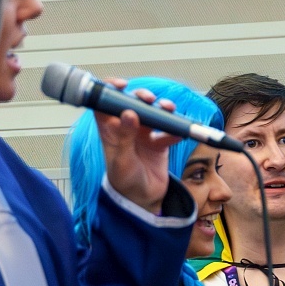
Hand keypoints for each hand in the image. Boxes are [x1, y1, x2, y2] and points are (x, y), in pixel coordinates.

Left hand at [98, 81, 178, 212]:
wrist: (143, 201)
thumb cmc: (124, 181)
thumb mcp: (122, 160)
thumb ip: (125, 137)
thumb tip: (128, 113)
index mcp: (110, 131)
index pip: (104, 105)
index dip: (109, 91)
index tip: (120, 84)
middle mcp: (126, 129)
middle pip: (132, 104)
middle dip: (141, 97)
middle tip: (149, 99)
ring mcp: (143, 135)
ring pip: (152, 114)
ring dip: (160, 108)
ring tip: (168, 109)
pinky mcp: (159, 143)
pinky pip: (168, 131)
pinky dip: (175, 130)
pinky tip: (179, 133)